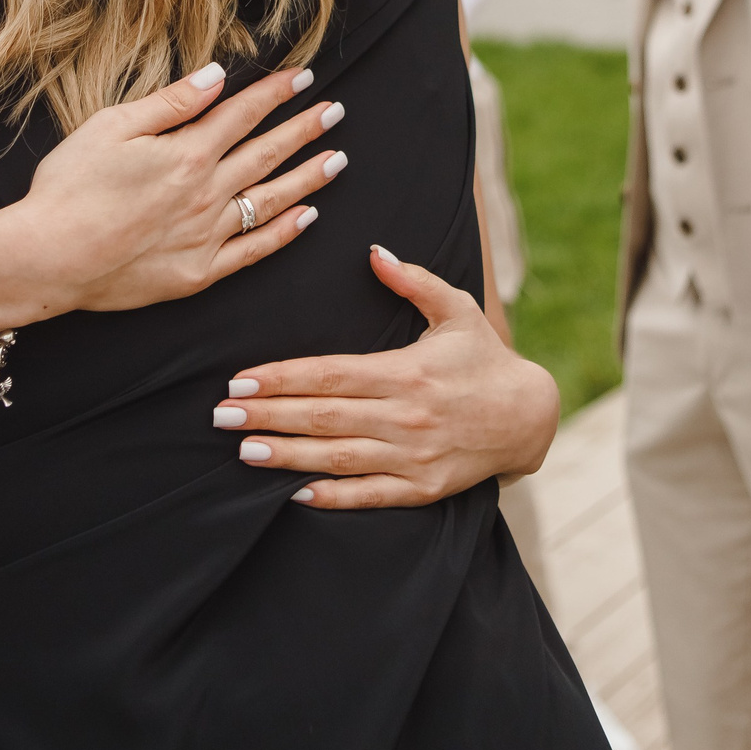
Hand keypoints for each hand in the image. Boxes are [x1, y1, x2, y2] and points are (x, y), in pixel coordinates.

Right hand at [14, 62, 349, 318]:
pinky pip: (253, 250)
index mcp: (186, 154)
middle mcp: (206, 194)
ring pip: (270, 200)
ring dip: (307, 177)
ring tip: (337, 159)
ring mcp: (206, 236)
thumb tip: (216, 76)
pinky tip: (306, 217)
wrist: (48, 258)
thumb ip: (171, 103)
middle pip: (266, 153)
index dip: (276, 93)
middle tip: (336, 112)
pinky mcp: (198, 274)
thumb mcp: (111, 127)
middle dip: (304, 129)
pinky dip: (283, 232)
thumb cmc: (69, 188)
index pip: (242, 114)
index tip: (304, 76)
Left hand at [211, 243, 559, 507]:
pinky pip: (369, 496)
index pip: (331, 375)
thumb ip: (414, 281)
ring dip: (287, 455)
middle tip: (221, 415)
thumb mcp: (457, 310)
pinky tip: (293, 492)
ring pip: (338, 458)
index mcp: (406, 372)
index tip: (242, 379)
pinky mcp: (422, 489)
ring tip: (244, 449)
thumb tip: (375, 252)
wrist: (529, 417)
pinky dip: (332, 497)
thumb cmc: (484, 358)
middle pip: (324, 417)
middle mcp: (405, 416)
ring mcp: (413, 457)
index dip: (283, 378)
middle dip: (269, 415)